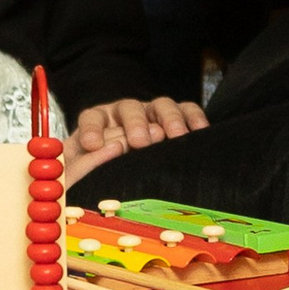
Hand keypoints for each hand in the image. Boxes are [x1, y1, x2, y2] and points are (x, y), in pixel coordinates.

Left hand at [68, 92, 209, 183]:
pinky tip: (201, 131)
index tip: (92, 144)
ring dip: (168, 118)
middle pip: (128, 108)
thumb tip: (110, 153)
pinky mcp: (175, 120)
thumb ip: (89, 166)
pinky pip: (186, 110)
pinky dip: (194, 117)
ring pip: (160, 105)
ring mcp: (151, 114)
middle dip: (135, 123)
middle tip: (140, 141)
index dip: (92, 129)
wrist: (126, 184)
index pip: (91, 118)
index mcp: (98, 124)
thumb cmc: (103, 179)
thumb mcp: (87, 174)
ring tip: (176, 134)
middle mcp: (125, 114)